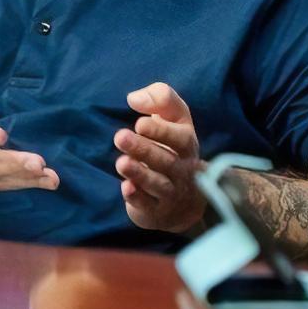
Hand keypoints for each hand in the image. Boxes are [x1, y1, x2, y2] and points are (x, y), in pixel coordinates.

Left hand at [114, 82, 205, 233]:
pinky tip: (126, 187)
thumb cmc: (173, 145)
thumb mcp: (175, 117)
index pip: (179, 137)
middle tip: (120, 137)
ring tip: (122, 162)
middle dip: (143, 149)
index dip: (161, 131)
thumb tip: (134, 98)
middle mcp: (182, 168)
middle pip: (166, 160)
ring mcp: (171, 191)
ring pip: (157, 183)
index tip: (140, 123)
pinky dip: (137, 197)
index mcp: (186, 143)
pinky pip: (148, 205)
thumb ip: (161, 98)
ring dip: (140, 173)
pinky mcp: (156, 210)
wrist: (186, 196)